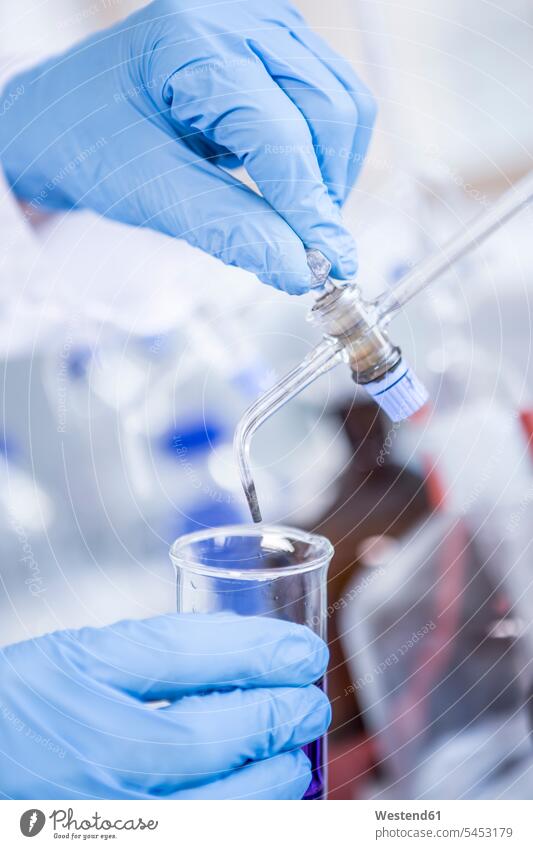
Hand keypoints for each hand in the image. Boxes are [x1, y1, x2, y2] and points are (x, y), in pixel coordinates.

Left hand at [0, 0, 375, 292]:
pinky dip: (320, 155)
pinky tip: (286, 182)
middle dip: (324, 190)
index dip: (309, 207)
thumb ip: (230, 229)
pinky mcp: (275, 48)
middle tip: (306, 249)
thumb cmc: (90, 140)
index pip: (281, 134)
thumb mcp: (152, 191)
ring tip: (293, 217)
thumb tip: (298, 269)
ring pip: (342, 106)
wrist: (64, 118)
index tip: (326, 266)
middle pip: (329, 111)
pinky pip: (330, 101)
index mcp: (195, 40)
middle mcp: (240, 17)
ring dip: (330, 173)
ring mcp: (263, 27)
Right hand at [0, 613, 329, 798]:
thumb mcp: (77, 655)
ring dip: (273, 781)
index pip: (185, 658)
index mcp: (78, 684)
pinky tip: (260, 806)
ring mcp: (113, 821)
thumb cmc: (22, 709)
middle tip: (309, 703)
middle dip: (277, 717)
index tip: (302, 650)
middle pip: (209, 740)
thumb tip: (241, 648)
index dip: (258, 649)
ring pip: (216, 812)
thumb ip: (155, 650)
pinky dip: (243, 821)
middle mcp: (91, 759)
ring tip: (294, 757)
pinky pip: (207, 839)